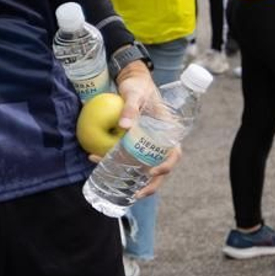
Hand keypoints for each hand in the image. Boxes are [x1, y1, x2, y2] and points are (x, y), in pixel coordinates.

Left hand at [109, 62, 179, 198]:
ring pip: (144, 166)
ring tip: (120, 190)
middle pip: (160, 167)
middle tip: (136, 195)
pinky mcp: (135, 142)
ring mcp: (148, 143)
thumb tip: (123, 127)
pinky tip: (100, 163)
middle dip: (151, 185)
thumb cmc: (137, 86)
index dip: (166, 166)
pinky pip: (129, 156)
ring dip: (134, 180)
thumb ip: (129, 108)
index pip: (174, 153)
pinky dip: (118, 163)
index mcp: (168, 130)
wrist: (131, 81)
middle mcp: (160, 140)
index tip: (151, 172)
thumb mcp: (134, 94)